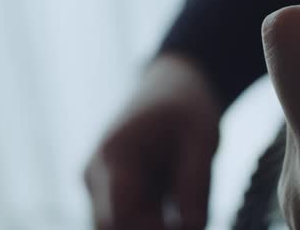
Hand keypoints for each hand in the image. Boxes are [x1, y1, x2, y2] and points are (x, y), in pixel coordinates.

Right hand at [84, 54, 220, 229]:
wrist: (171, 84)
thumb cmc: (186, 106)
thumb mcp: (203, 138)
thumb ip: (196, 185)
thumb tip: (194, 229)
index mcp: (115, 154)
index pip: (119, 216)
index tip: (186, 227)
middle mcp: (96, 173)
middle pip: (113, 227)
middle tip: (190, 220)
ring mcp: (99, 184)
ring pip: (119, 226)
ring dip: (153, 225)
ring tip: (187, 203)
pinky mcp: (111, 192)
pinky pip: (128, 220)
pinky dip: (154, 221)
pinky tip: (179, 205)